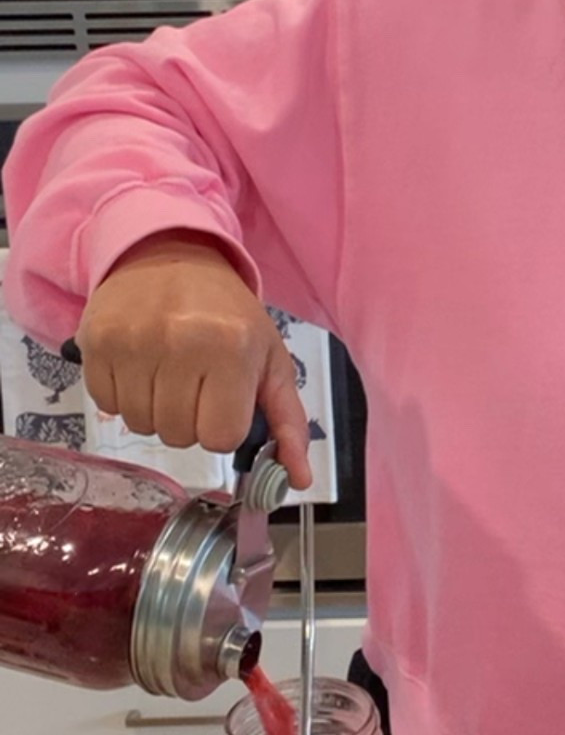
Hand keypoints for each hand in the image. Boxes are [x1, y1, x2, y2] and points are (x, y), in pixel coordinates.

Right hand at [76, 232, 312, 489]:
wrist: (171, 253)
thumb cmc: (227, 313)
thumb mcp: (269, 360)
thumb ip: (287, 422)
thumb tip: (298, 481)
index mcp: (231, 350)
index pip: (219, 437)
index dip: (222, 424)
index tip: (222, 396)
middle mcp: (179, 344)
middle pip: (177, 436)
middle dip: (189, 419)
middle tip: (194, 381)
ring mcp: (132, 343)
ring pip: (140, 426)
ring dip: (155, 410)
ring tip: (167, 371)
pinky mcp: (96, 342)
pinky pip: (106, 405)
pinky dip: (123, 396)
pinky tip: (139, 365)